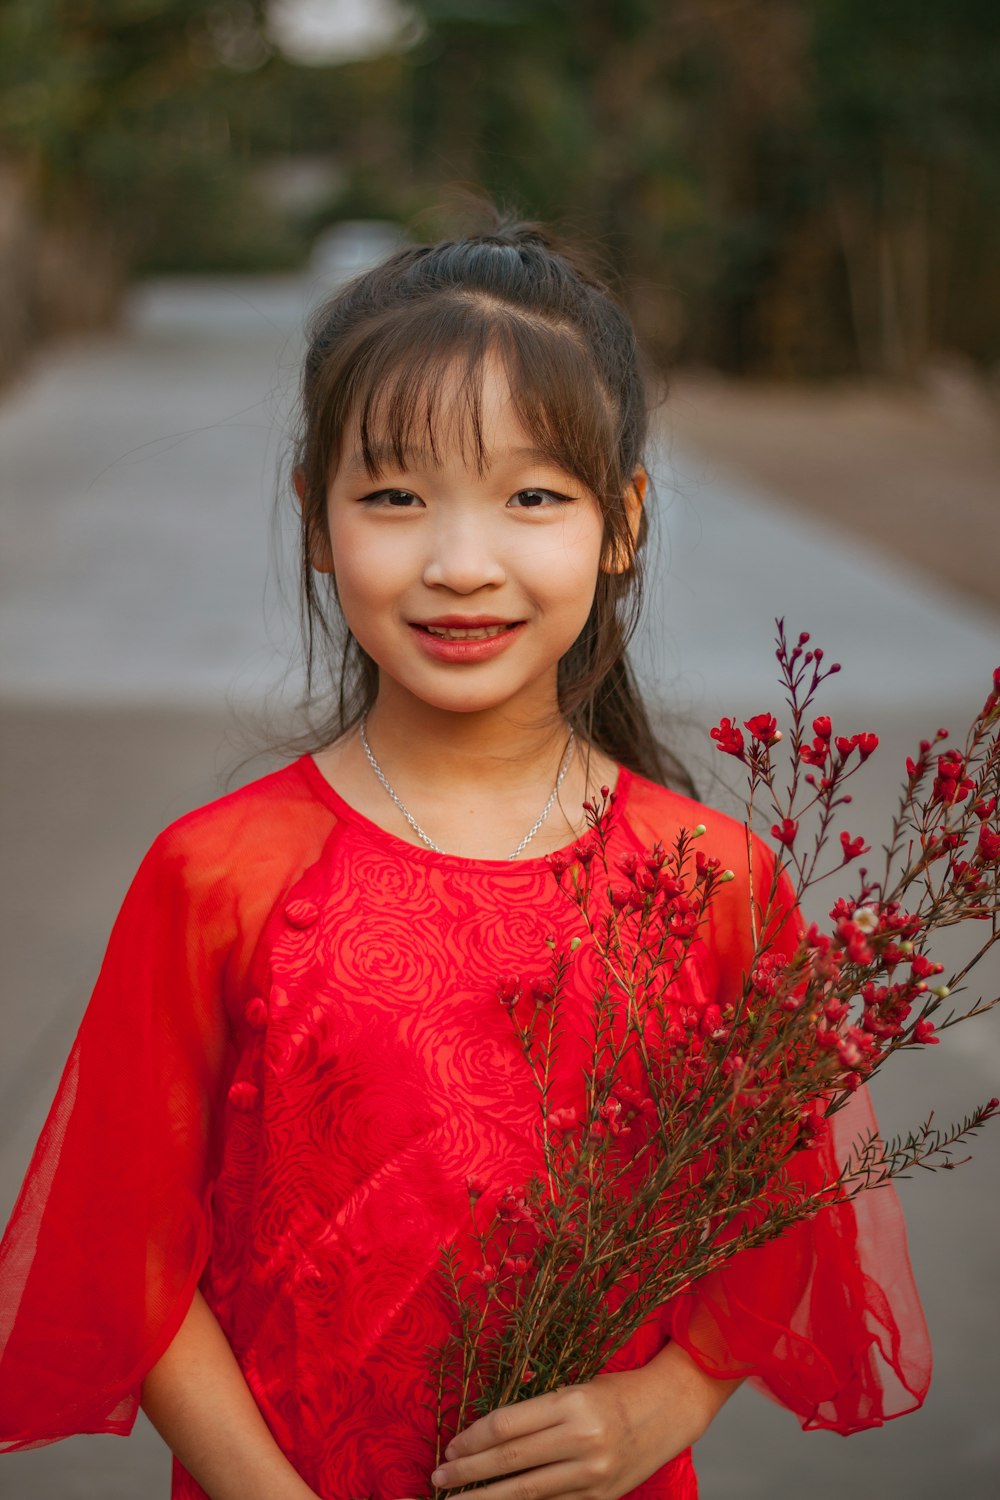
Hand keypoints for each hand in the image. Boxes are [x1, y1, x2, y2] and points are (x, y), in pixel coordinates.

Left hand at [429, 1347, 738, 1499]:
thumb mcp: (576, 1388)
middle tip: (439, 1478)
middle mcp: (582, 1440)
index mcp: (572, 1403)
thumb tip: (487, 1436)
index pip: (507, 1426)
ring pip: (526, 1494)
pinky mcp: (600, 1498)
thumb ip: (538, 1413)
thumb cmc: (618, 1390)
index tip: (450, 1447)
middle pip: (510, 1462)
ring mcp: (592, 1474)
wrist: (672, 1408)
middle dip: (468, 1473)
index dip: (472, 1439)